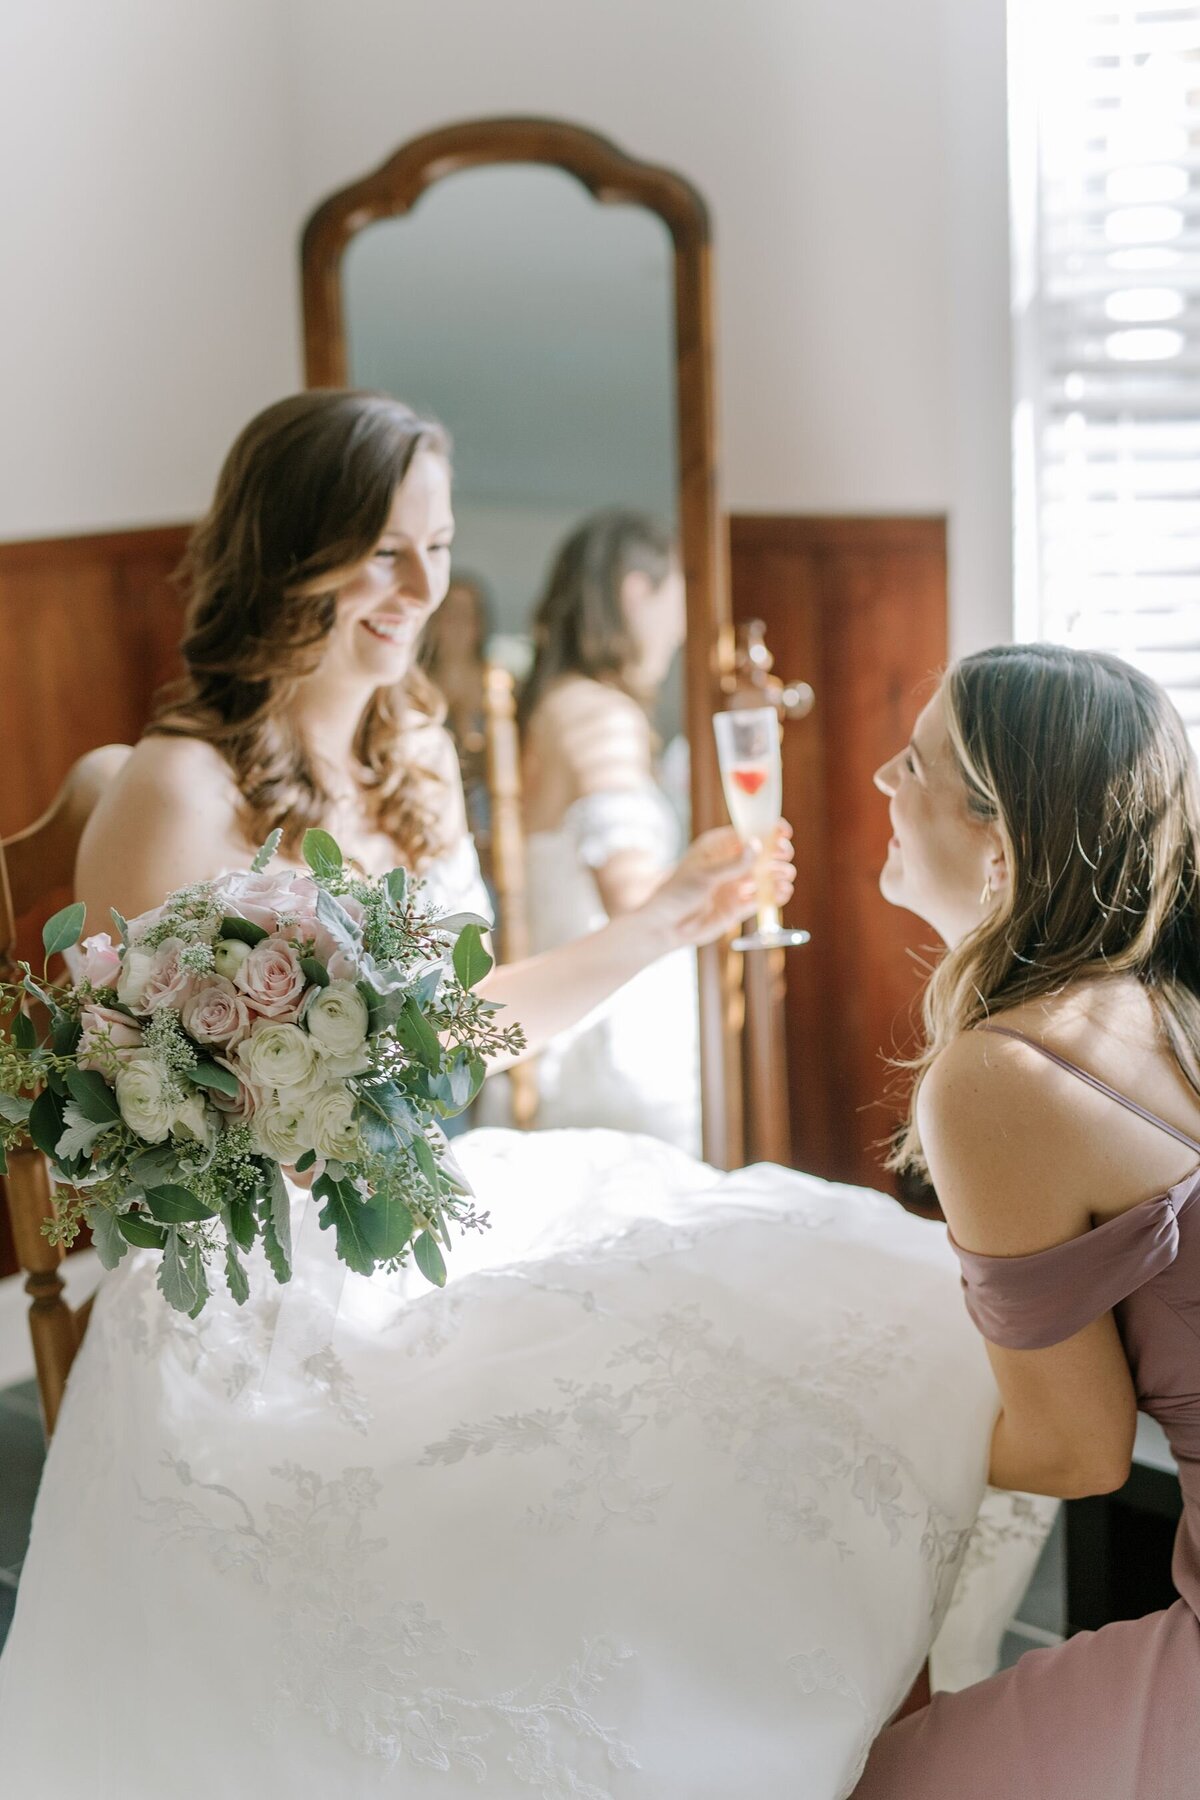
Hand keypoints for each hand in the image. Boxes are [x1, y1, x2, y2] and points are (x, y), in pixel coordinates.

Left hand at [639, 822, 794, 949]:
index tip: (784, 832)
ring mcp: (735, 885)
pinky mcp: (738, 906)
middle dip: (776, 854)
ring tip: (785, 876)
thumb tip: (758, 846)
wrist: (666, 926)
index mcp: (717, 847)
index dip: (767, 831)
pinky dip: (774, 895)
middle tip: (785, 856)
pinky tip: (783, 892)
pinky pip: (761, 898)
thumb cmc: (677, 893)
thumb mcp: (704, 875)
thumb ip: (733, 863)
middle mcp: (729, 864)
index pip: (747, 832)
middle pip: (761, 854)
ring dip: (778, 874)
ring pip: (765, 876)